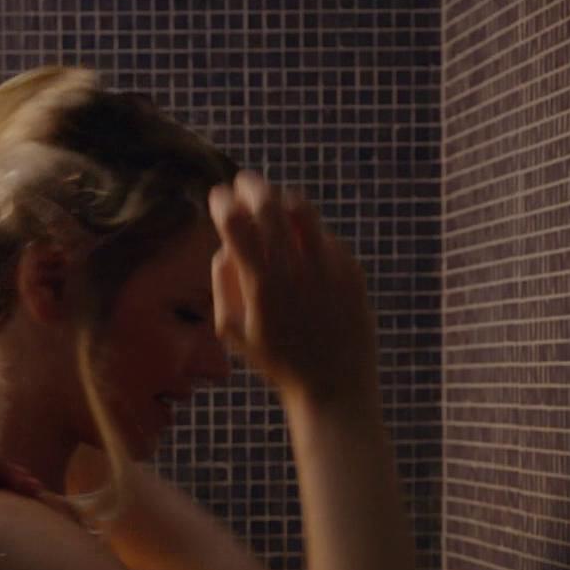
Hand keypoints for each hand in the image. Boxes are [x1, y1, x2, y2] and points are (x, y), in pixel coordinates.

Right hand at [208, 170, 378, 406]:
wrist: (332, 386)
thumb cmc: (275, 360)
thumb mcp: (233, 331)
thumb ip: (223, 283)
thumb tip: (226, 244)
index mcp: (261, 285)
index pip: (236, 222)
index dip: (222, 201)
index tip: (218, 196)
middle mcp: (295, 270)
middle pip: (269, 203)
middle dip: (251, 186)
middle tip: (243, 183)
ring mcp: (328, 267)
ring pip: (301, 210)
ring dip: (282, 201)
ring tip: (275, 207)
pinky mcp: (351, 270)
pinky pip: (324, 237)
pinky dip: (307, 236)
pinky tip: (302, 253)